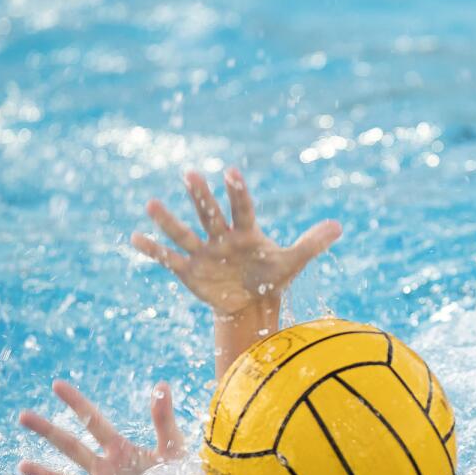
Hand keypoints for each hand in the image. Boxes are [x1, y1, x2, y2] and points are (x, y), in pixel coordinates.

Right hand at [18, 380, 185, 474]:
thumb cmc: (182, 474)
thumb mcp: (173, 444)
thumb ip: (163, 418)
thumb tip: (161, 384)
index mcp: (121, 447)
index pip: (92, 420)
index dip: (75, 403)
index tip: (56, 385)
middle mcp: (106, 466)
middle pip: (71, 444)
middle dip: (47, 430)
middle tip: (22, 415)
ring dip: (44, 472)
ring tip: (20, 466)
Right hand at [130, 168, 341, 318]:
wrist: (251, 303)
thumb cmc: (271, 275)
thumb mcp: (293, 261)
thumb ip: (312, 243)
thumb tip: (340, 226)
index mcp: (247, 232)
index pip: (243, 209)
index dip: (238, 192)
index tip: (231, 171)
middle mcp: (222, 237)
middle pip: (210, 214)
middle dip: (201, 197)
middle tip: (190, 173)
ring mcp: (204, 252)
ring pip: (185, 233)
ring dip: (169, 221)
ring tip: (151, 204)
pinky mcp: (189, 270)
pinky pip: (168, 258)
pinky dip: (153, 249)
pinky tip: (135, 236)